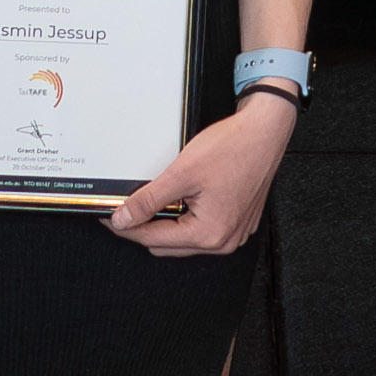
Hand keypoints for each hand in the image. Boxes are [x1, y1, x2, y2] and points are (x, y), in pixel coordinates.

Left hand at [115, 88, 297, 258]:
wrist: (265, 131)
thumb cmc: (234, 148)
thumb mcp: (181, 173)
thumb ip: (148, 200)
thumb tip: (125, 219)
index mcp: (210, 234)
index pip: (153, 239)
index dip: (125, 228)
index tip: (110, 218)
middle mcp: (225, 240)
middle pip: (167, 244)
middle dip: (145, 227)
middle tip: (127, 207)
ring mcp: (234, 232)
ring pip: (184, 238)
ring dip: (166, 223)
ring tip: (157, 198)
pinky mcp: (238, 221)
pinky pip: (202, 228)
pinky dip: (186, 218)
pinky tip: (181, 198)